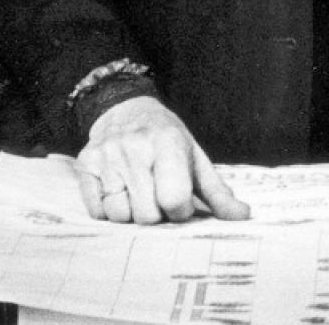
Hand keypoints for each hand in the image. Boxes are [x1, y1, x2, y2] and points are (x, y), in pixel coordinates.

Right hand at [73, 96, 249, 223]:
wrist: (124, 111)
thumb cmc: (166, 139)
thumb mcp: (195, 157)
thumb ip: (217, 191)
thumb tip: (242, 217)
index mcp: (169, 144)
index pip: (175, 199)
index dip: (181, 211)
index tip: (181, 203)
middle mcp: (135, 149)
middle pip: (147, 215)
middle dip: (157, 214)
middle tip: (158, 197)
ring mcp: (107, 157)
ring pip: (120, 216)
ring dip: (132, 214)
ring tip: (138, 193)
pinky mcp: (85, 167)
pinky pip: (97, 213)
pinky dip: (109, 210)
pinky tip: (120, 191)